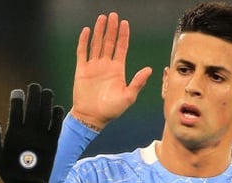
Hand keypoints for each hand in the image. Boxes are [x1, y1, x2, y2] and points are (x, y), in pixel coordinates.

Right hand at [0, 82, 64, 182]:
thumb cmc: (9, 172)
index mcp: (14, 134)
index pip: (16, 109)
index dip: (17, 98)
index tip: (18, 92)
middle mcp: (29, 133)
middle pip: (33, 107)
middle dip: (34, 94)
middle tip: (35, 86)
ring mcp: (42, 137)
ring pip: (46, 113)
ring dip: (46, 100)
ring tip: (46, 92)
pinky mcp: (53, 143)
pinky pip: (56, 125)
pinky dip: (56, 114)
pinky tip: (56, 107)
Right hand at [70, 12, 152, 130]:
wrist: (92, 118)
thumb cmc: (111, 110)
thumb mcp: (128, 96)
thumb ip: (138, 82)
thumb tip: (149, 69)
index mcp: (117, 70)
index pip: (121, 48)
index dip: (123, 36)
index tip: (124, 23)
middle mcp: (106, 65)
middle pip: (109, 42)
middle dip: (111, 29)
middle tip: (113, 16)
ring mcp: (93, 66)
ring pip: (96, 44)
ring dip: (99, 32)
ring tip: (102, 19)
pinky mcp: (82, 70)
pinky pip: (82, 53)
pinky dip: (83, 42)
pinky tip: (86, 31)